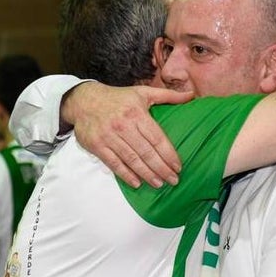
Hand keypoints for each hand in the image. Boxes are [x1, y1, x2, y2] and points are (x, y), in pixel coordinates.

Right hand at [64, 82, 191, 187]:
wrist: (84, 101)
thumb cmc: (118, 98)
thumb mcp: (142, 92)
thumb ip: (168, 95)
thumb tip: (191, 95)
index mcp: (136, 114)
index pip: (157, 138)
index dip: (169, 154)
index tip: (178, 167)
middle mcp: (123, 126)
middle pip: (146, 152)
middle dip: (161, 169)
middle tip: (173, 180)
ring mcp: (109, 137)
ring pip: (132, 160)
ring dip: (147, 174)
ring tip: (159, 184)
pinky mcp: (97, 146)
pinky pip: (114, 163)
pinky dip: (126, 175)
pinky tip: (137, 183)